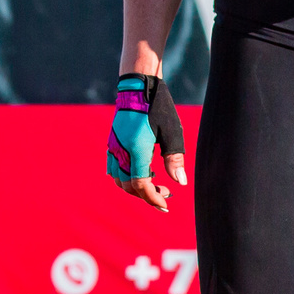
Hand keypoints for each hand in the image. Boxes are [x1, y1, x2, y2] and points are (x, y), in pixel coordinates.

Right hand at [107, 74, 185, 210]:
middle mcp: (120, 151)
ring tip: (156, 184)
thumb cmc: (158, 107)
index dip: (152, 198)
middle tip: (167, 194)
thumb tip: (181, 182)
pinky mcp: (112, 144)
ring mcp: (114, 148)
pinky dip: (127, 177)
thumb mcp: (172, 132)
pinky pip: (114, 169)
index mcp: (136, 149)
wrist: (138, 87)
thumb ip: (174, 158)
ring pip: (119, 180)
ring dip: (136, 188)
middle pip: (129, 186)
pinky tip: (144, 172)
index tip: (165, 206)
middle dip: (147, 195)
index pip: (140, 184)